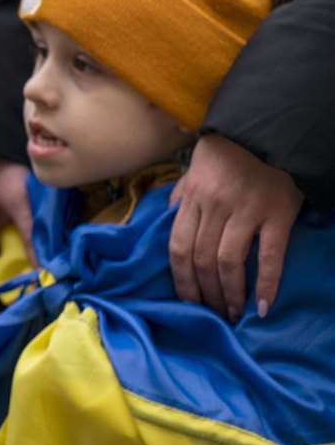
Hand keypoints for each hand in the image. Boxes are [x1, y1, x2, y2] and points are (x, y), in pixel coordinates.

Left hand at [169, 134, 302, 319]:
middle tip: (210, 314)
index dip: (180, 279)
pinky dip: (267, 284)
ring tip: (232, 312)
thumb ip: (181, 197)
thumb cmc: (228, 153)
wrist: (268, 129)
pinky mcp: (278, 213)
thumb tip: (167, 220)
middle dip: (204, 292)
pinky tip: (262, 306)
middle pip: (201, 259)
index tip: (186, 301)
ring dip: (229, 293)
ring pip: (229, 261)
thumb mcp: (194, 170)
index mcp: (193, 198)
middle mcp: (215, 206)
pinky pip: (270, 255)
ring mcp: (247, 210)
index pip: (178, 247)